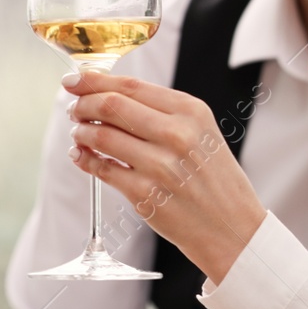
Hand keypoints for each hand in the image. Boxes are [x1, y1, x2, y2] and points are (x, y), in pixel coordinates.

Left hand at [63, 70, 267, 282]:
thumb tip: (107, 95)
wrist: (233, 227)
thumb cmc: (214, 179)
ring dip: (81, 132)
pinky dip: (84, 159)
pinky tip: (82, 156)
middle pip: (111, 105)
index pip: (132, 86)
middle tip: (75, 110)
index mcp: (192, 112)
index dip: (94, 81)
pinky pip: (101, 168)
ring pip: (100, 136)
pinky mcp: (145, 194)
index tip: (74, 81)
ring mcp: (160, 165)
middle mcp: (177, 134)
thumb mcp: (202, 134)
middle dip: (83, 104)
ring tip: (80, 134)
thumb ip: (162, 113)